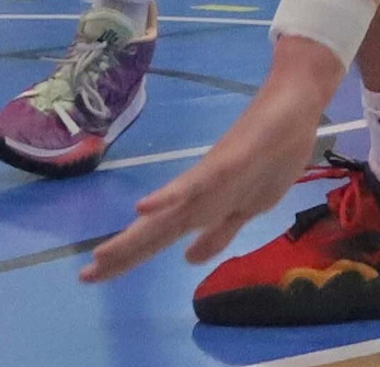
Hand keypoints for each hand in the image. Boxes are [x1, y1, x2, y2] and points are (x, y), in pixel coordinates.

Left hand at [79, 49, 332, 283]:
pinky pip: (196, 183)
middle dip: (122, 254)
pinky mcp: (227, 161)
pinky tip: (146, 207)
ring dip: (136, 234)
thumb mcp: (250, 207)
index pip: (159, 236)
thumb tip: (189, 260)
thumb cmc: (274, 150)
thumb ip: (219, 233)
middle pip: (155, 230)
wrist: (295, 102)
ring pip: (168, 213)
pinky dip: (170, 196)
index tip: (93, 276)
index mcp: (205, 206)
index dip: (128, 257)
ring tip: (102, 254)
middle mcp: (200, 194)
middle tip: (85, 277)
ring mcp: (211, 177)